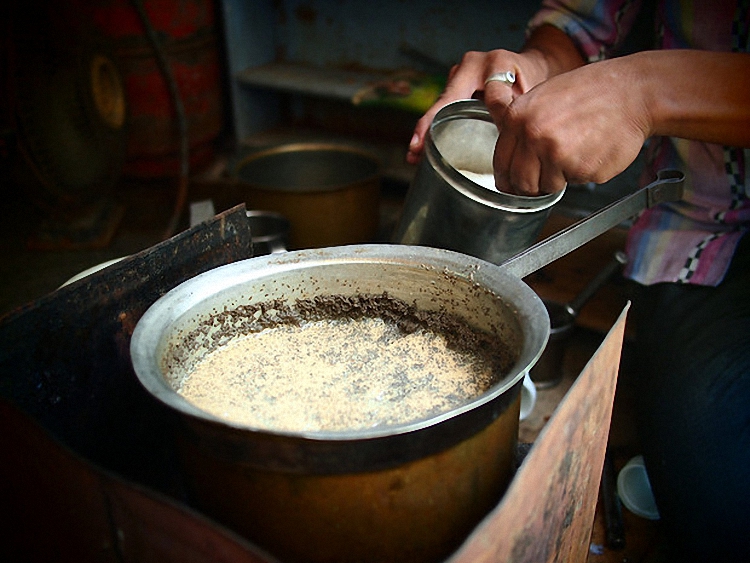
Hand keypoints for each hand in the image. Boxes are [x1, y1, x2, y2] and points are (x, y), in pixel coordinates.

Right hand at [405, 48, 549, 164]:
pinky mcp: (459, 87)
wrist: (536, 68)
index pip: (457, 96)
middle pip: (443, 101)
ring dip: (429, 130)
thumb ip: (514, 114)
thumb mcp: (530, 96)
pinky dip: (437, 127)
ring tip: (415, 155)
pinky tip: (425, 148)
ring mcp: (461, 75)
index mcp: (489, 64)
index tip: (425, 142)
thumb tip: (504, 142)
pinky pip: (446, 108)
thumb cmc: (535, 82)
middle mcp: (469, 66)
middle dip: (426, 129)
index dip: (436, 121)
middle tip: (414, 153)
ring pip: (443, 106)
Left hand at [494, 56, 651, 195]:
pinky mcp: (581, 169)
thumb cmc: (591, 92)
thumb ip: (520, 126)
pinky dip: (583, 174)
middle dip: (532, 185)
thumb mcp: (542, 97)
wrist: (633, 92)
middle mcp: (533, 135)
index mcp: (518, 117)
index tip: (513, 184)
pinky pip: (574, 183)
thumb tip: (505, 158)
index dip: (508, 178)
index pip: (500, 164)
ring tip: (576, 152)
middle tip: (548, 174)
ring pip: (547, 187)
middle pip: (521, 183)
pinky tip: (592, 150)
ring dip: (559, 178)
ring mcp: (556, 154)